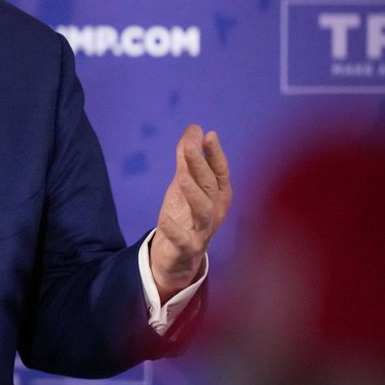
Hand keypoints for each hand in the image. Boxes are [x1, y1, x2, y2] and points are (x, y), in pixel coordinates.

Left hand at [151, 124, 231, 301]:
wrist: (177, 257)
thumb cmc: (185, 215)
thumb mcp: (184, 184)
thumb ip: (187, 158)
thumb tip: (194, 128)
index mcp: (218, 195)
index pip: (219, 172)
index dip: (215, 154)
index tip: (209, 134)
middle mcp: (216, 212)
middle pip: (211, 186)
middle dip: (201, 165)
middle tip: (190, 146)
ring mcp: (203, 231)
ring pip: (204, 211)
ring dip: (194, 193)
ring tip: (181, 177)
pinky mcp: (188, 248)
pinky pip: (184, 240)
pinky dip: (174, 230)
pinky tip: (164, 220)